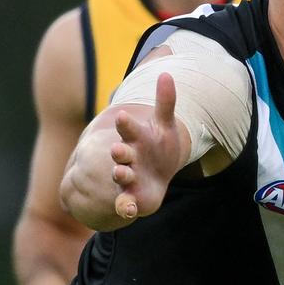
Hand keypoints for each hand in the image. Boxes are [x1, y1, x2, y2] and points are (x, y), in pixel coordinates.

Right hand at [110, 73, 184, 220]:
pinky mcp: (132, 197)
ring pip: (121, 175)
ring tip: (121, 173)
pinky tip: (128, 210)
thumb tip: (166, 73)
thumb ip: (166, 101)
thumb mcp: (165, 124)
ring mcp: (128, 176)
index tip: (122, 115)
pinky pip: (125, 203)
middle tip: (117, 150)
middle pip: (121, 153)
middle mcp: (128, 157)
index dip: (125, 123)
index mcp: (135, 138)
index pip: (128, 128)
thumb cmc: (158, 145)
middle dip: (119, 152)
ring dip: (120, 174)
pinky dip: (125, 207)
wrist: (156, 173)